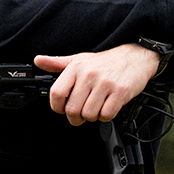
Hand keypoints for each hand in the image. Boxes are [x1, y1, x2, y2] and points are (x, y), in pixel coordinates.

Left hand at [34, 44, 161, 125]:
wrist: (135, 57)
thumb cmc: (105, 62)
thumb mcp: (79, 59)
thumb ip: (57, 63)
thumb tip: (38, 61)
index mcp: (76, 67)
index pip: (57, 93)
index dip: (57, 106)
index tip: (61, 109)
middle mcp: (89, 75)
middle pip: (73, 109)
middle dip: (75, 117)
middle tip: (80, 114)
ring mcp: (105, 84)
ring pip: (89, 114)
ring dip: (91, 117)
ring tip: (95, 108)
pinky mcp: (120, 92)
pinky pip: (106, 114)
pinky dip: (105, 116)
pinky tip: (106, 107)